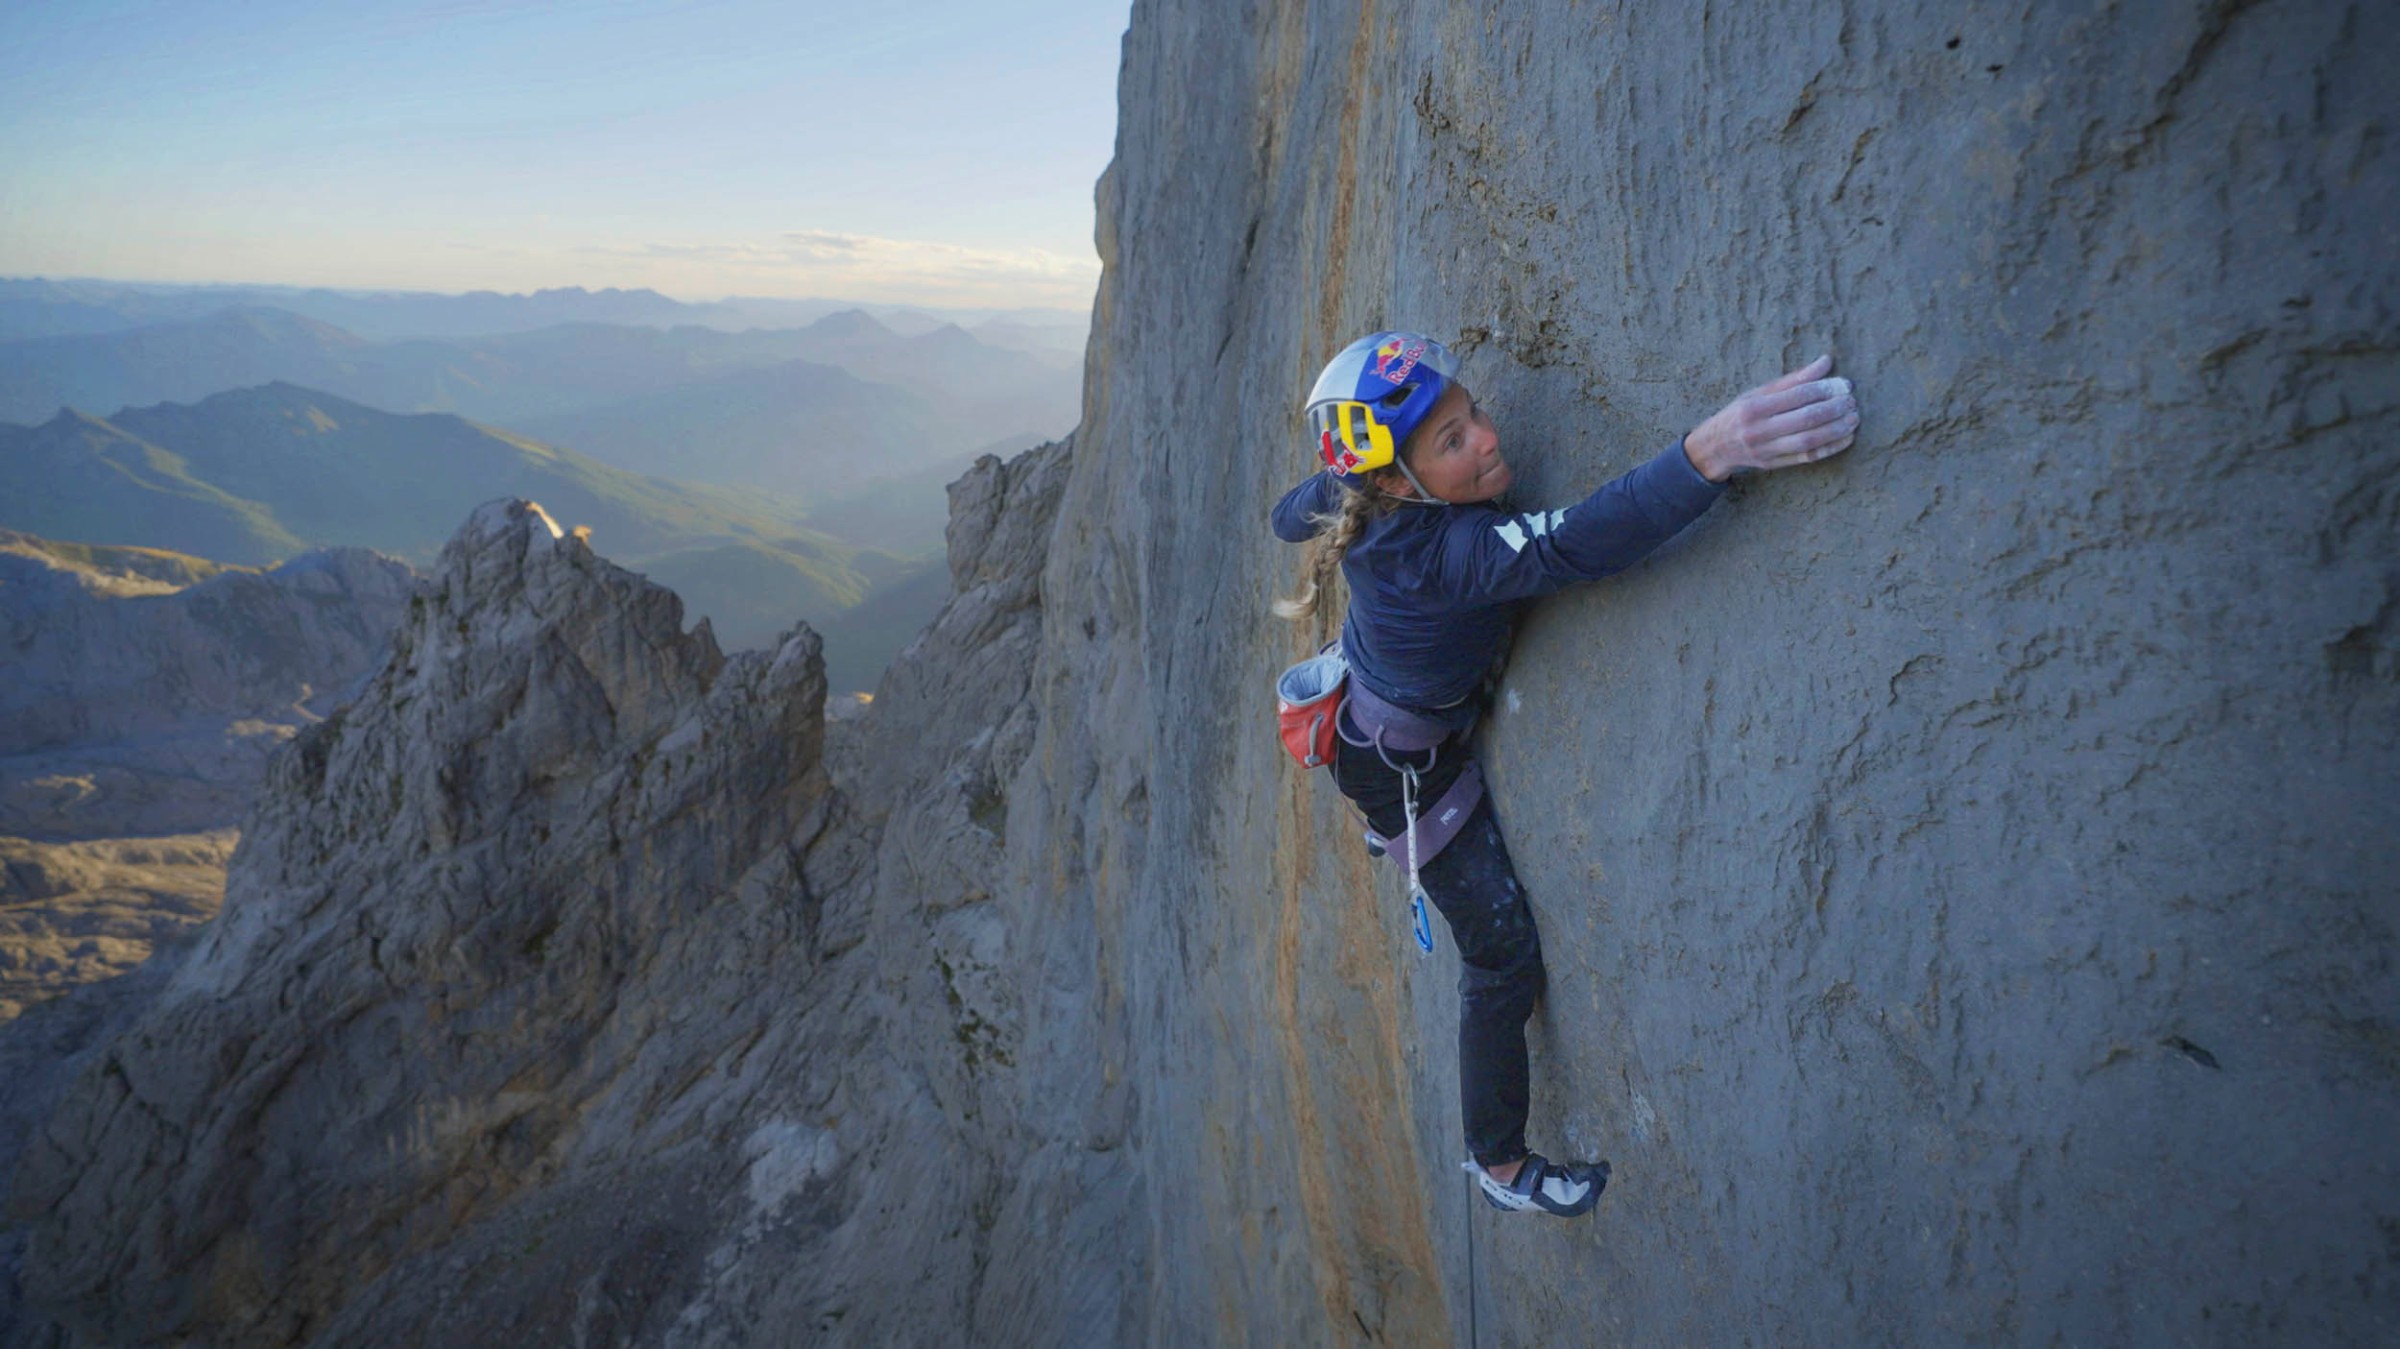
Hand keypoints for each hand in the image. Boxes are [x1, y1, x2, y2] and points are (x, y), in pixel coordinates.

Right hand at [1682, 354, 1859, 482]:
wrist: (1713, 448)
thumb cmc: (1739, 414)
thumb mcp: (1758, 393)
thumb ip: (1793, 380)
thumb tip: (1826, 362)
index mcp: (1754, 406)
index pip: (1796, 395)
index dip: (1824, 389)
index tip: (1844, 385)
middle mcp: (1759, 429)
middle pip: (1805, 419)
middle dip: (1833, 410)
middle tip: (1852, 403)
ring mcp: (1766, 450)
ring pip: (1808, 441)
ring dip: (1835, 430)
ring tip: (1853, 420)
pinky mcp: (1773, 465)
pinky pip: (1806, 458)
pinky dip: (1829, 448)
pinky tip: (1845, 439)